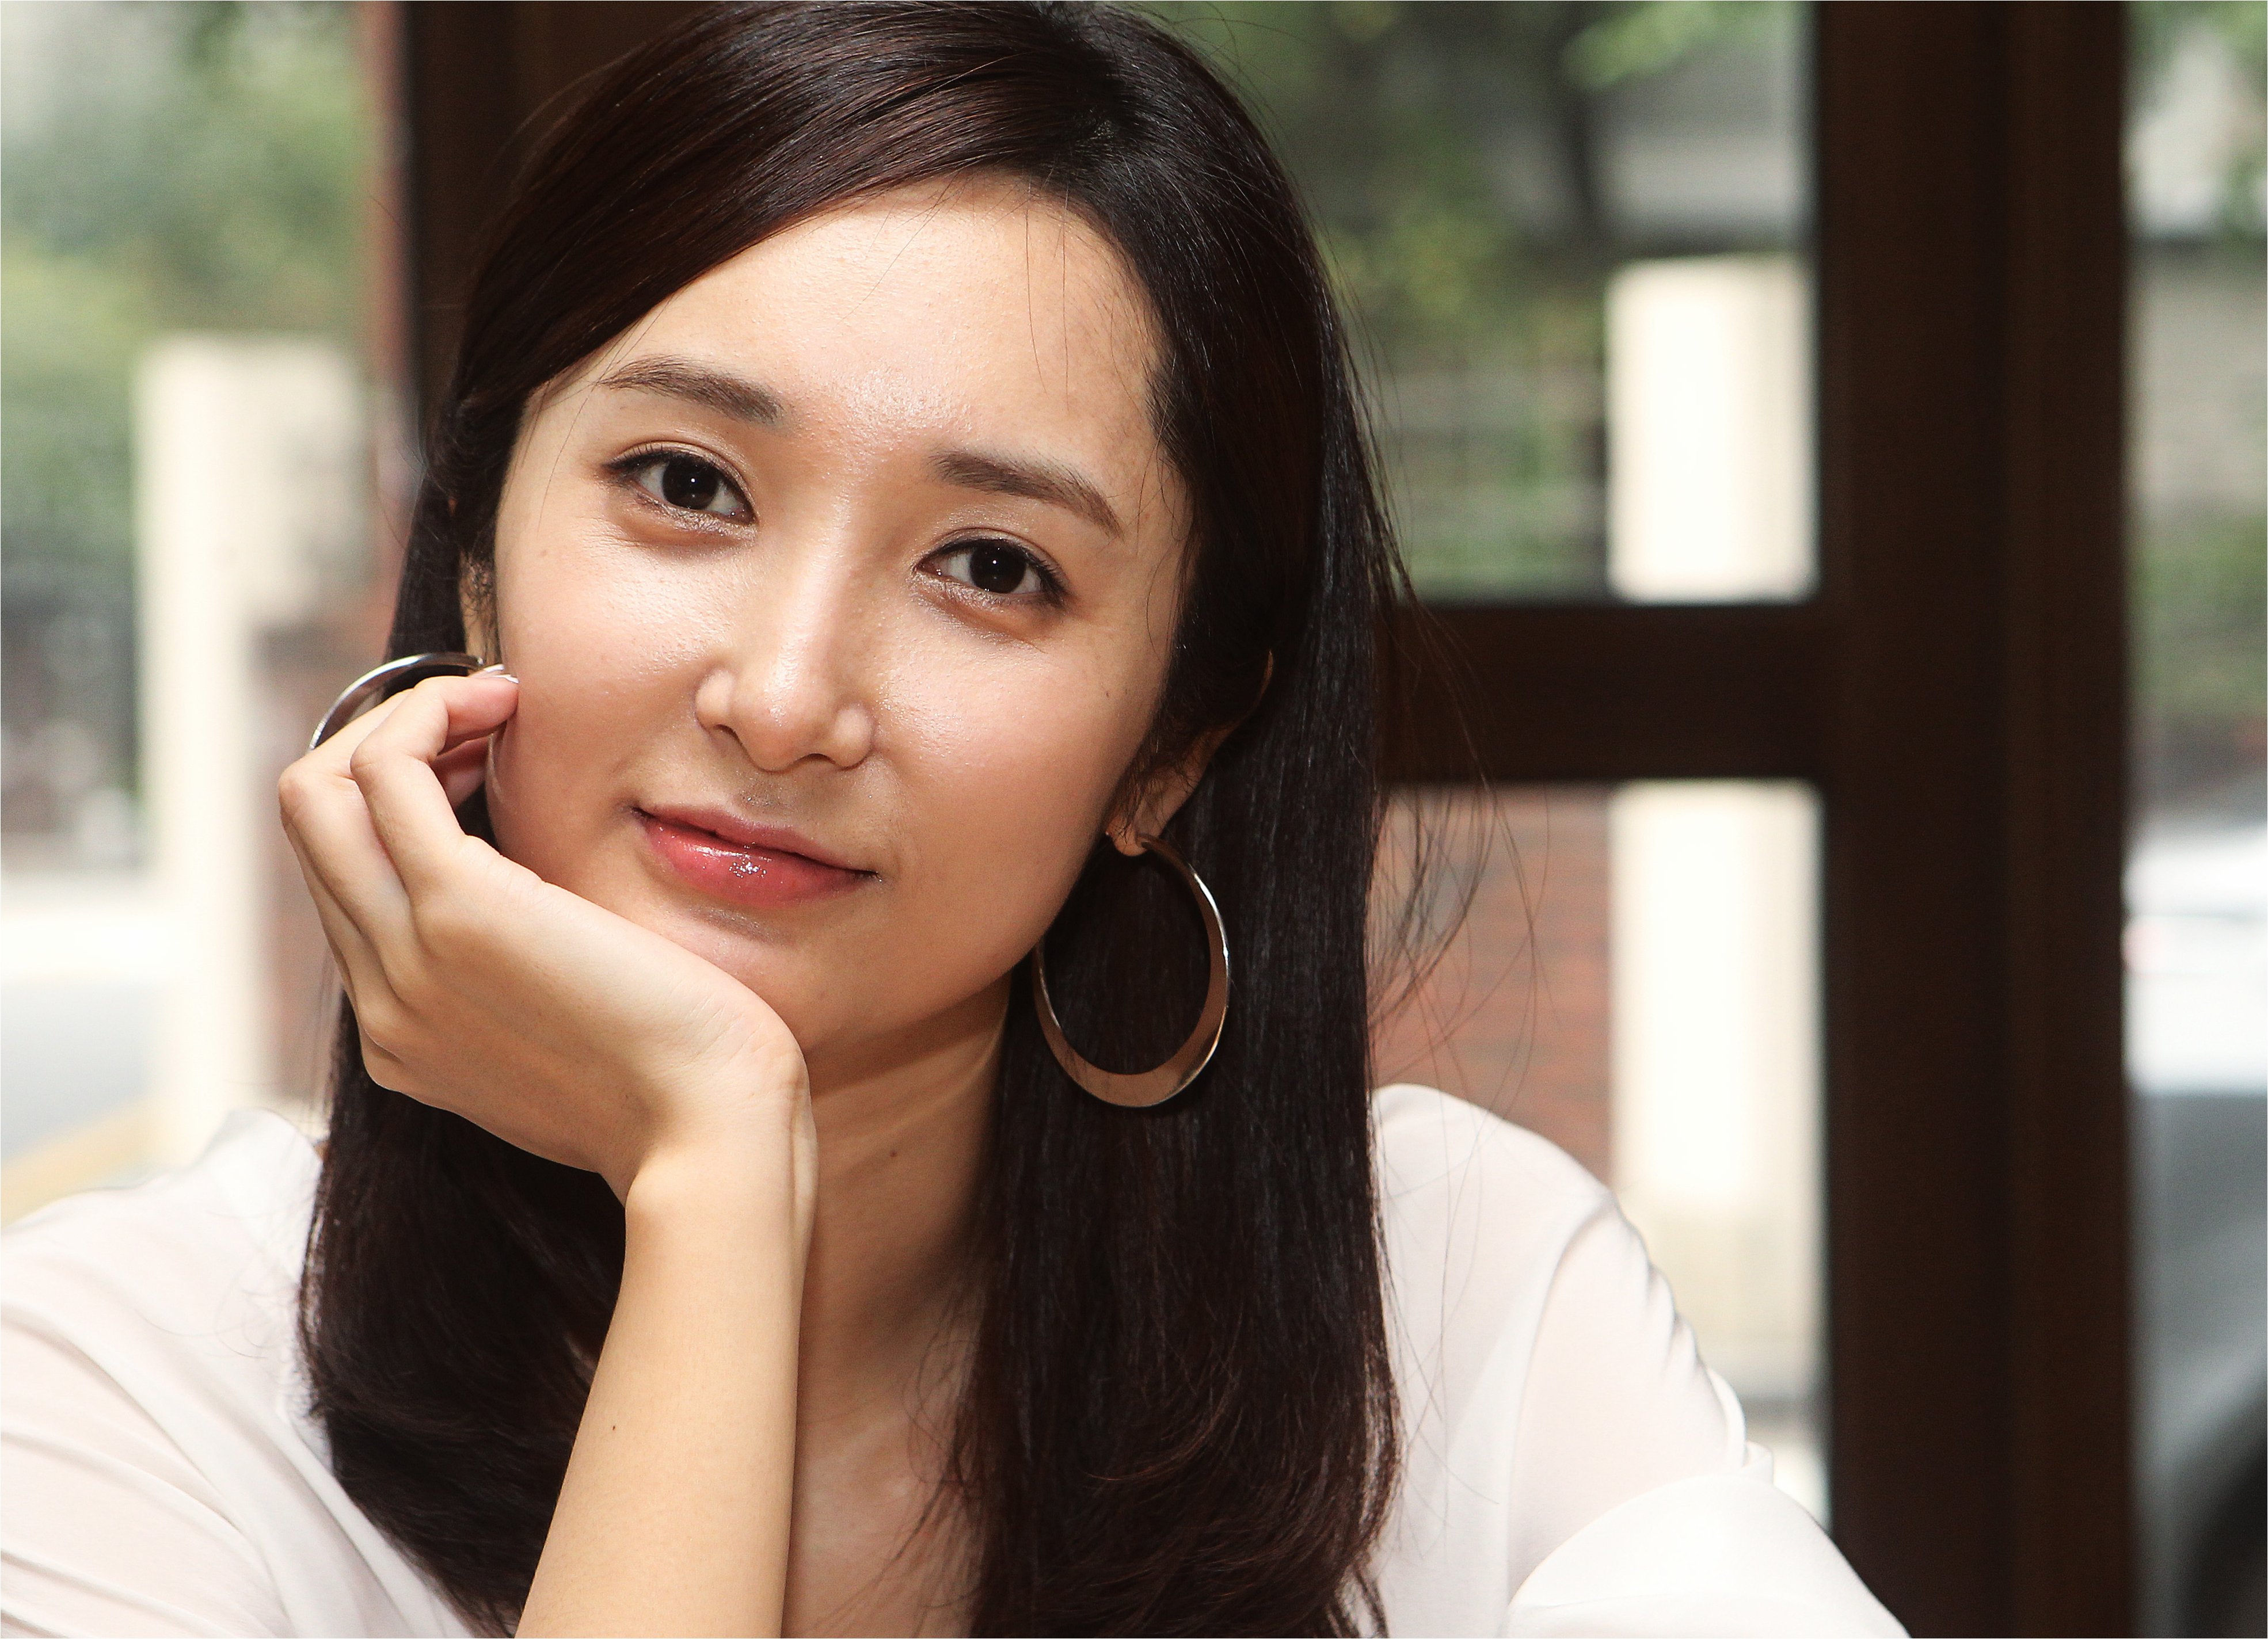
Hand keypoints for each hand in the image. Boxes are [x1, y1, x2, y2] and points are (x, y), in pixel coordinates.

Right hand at [278, 672, 809, 1199]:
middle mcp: (384, 1001)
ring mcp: (407, 958)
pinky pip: (386, 772)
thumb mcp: (581, 1036)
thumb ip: (534, 985)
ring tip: (498, 705)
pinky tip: (509, 704)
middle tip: (490, 722)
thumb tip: (550, 915)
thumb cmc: (688, 1083)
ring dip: (403, 719)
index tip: (489, 769)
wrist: (712, 1135)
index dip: (405, 805)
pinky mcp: (457, 910)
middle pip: (312, 830)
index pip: (349, 887)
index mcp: (408, 1033)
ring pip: (321, 792)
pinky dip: (431, 713)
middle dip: (387, 746)